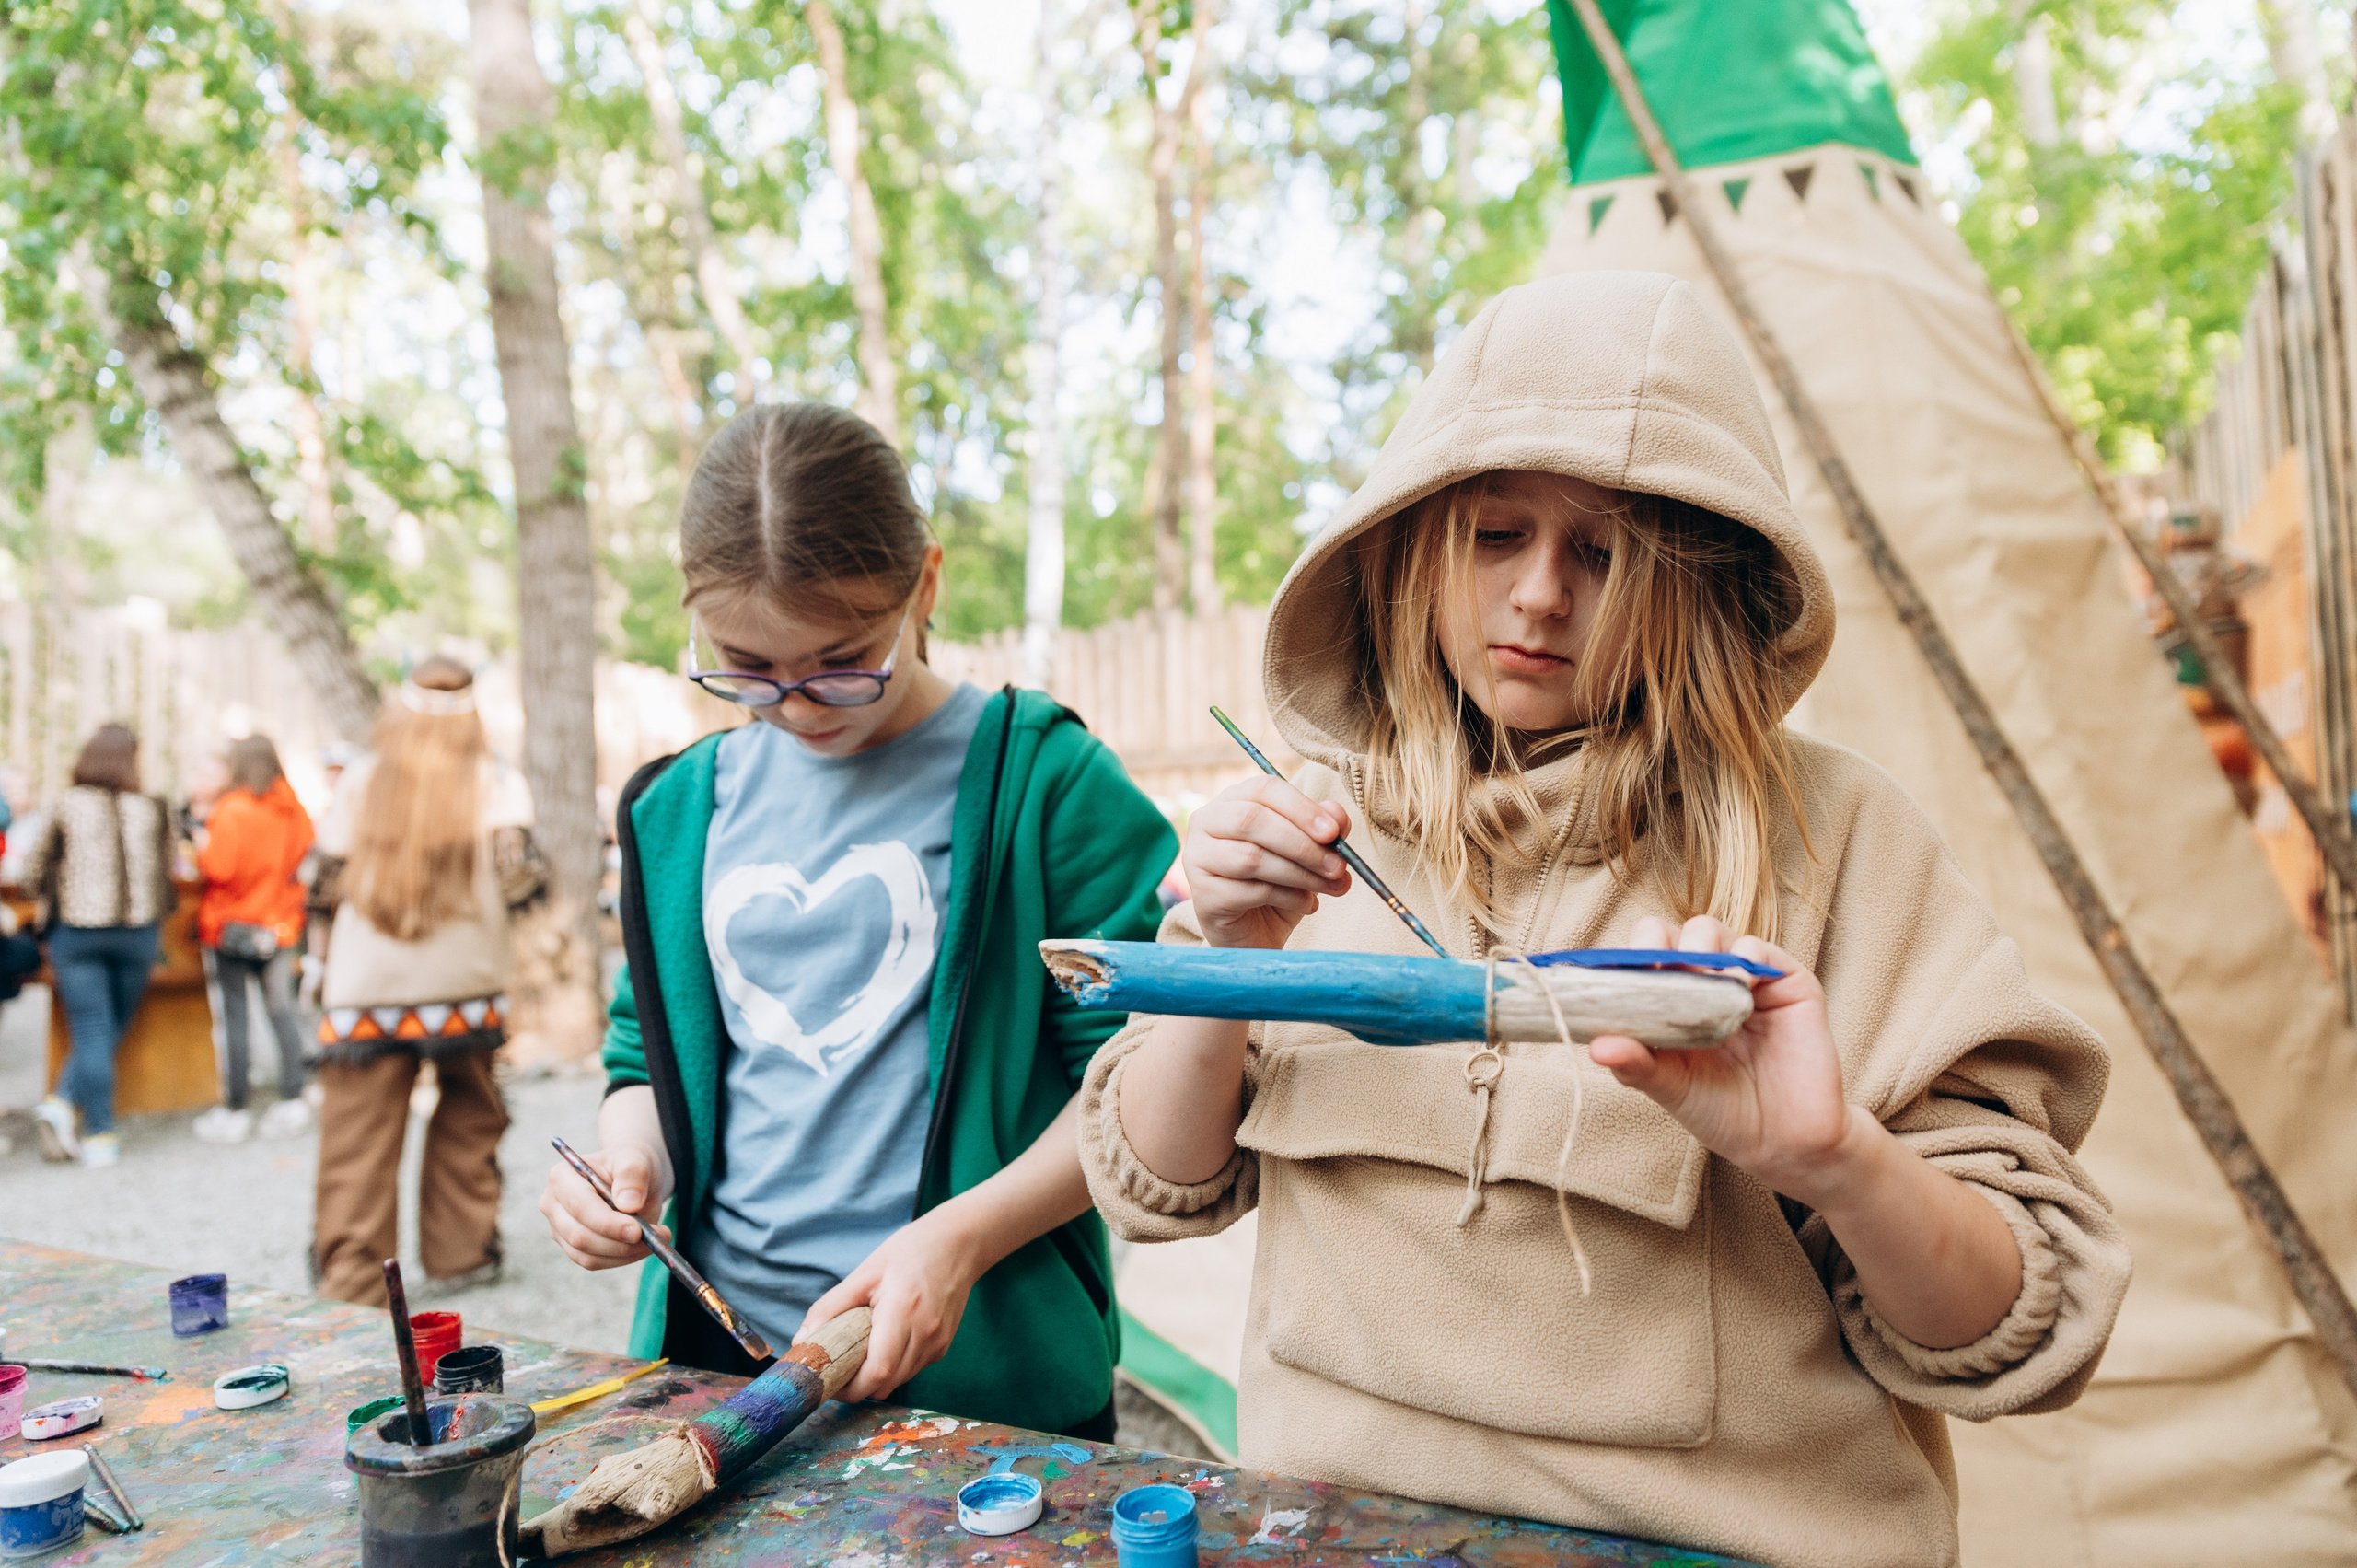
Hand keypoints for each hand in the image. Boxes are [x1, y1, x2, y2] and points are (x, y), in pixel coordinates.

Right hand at [539, 1143, 671, 1271]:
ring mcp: (559, 1228)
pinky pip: (593, 1262)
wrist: (632, 1179)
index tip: (638, 1230)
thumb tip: (628, 1204)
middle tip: (655, 1238)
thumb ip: (632, 1176)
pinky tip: (642, 1246)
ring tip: (655, 1240)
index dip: (608, 1222)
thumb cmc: (630, 1165)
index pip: (580, 1206)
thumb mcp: (637, 1159)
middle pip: (579, 1235)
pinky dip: (621, 1259)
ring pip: (586, 1255)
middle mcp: (553, 1204)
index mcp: (563, 1176)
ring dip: (624, 1253)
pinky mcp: (571, 1247)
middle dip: (619, 1242)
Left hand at [798, 1210, 986, 1403]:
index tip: (829, 1381)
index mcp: (904, 1311)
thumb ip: (830, 1308)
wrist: (960, 1243)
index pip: (878, 1371)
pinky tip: (883, 1344)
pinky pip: (911, 1369)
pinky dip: (893, 1367)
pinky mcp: (943, 1346)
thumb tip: (801, 1341)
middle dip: (858, 1386)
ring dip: (875, 1378)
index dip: (851, 1387)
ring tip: (858, 1354)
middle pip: (887, 1384)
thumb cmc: (911, 1251)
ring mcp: (939, 1342)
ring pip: (899, 1381)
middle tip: (837, 1368)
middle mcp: (926, 1333)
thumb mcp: (864, 1273)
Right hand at [1182, 776, 1352, 949]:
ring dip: (1301, 873)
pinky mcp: (1203, 895)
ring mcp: (1198, 859)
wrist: (1255, 935)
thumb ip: (1322, 829)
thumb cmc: (1278, 886)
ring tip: (1331, 886)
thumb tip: (1338, 816)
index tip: (1334, 832)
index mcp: (1231, 801)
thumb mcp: (1307, 854)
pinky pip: (1251, 891)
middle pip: (1252, 819)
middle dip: (1302, 844)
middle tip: (1338, 865)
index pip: (1263, 789)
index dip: (1301, 808)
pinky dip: (1289, 897)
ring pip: (1252, 857)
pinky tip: (1307, 904)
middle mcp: (1206, 823)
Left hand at [1585, 915, 1862, 1203]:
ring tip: (1701, 984)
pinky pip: (1756, 948)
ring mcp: (1741, 977)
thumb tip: (1596, 1046)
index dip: (1623, 963)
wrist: (1785, 1141)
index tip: (1613, 980)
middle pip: (1666, 934)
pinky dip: (1742, 961)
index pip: (1635, 960)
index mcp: (1666, 1002)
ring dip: (1696, 949)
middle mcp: (1700, 982)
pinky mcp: (1784, 981)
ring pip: (1706, 931)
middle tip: (1657, 975)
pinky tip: (1738, 991)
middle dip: (1655, 946)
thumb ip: (1636, 1064)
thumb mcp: (1671, 1089)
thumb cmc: (1721, 1111)